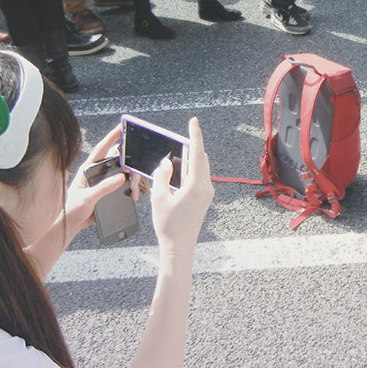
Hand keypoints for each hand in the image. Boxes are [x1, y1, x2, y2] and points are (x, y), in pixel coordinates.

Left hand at [64, 125, 127, 234]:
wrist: (71, 225)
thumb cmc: (72, 210)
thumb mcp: (87, 198)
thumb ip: (103, 187)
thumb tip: (120, 177)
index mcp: (87, 169)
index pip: (101, 149)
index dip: (112, 137)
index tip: (122, 127)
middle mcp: (96, 173)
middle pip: (117, 161)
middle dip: (129, 165)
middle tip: (135, 171)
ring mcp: (103, 182)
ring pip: (123, 174)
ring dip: (131, 180)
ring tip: (134, 190)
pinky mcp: (108, 191)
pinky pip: (123, 186)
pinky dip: (131, 189)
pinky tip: (133, 195)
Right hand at [151, 117, 213, 263]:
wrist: (180, 247)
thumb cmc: (168, 225)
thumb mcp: (159, 197)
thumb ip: (162, 176)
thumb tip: (167, 163)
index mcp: (196, 185)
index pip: (197, 153)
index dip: (195, 135)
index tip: (194, 121)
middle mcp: (206, 187)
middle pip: (202, 158)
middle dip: (193, 145)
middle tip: (184, 133)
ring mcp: (207, 193)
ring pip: (202, 168)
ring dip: (193, 157)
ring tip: (181, 148)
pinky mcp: (205, 198)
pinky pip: (200, 177)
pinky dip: (193, 168)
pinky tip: (183, 167)